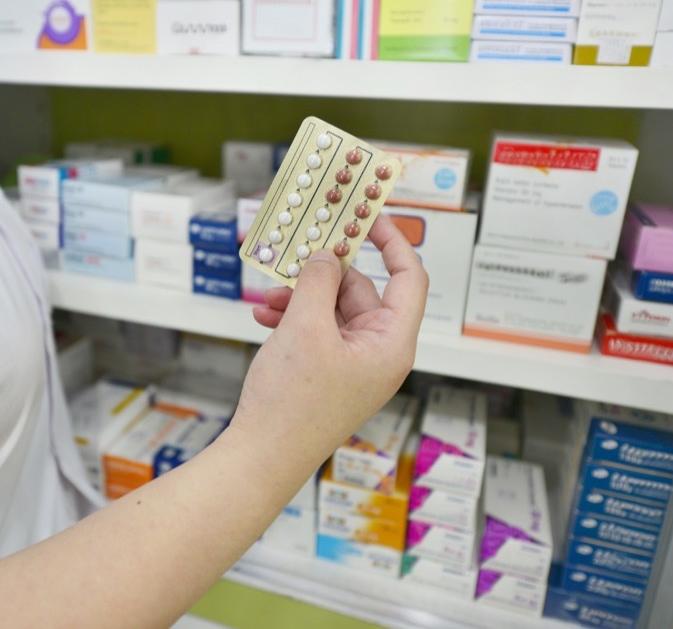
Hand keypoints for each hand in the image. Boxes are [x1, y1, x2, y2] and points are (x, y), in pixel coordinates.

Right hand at [229, 214, 428, 468]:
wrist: (262, 457)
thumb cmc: (291, 403)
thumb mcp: (305, 327)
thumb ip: (320, 281)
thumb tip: (328, 255)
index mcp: (392, 344)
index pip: (410, 279)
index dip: (394, 242)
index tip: (370, 216)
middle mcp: (380, 354)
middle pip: (363, 292)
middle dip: (324, 275)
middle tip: (294, 257)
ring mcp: (355, 367)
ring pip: (334, 311)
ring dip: (302, 298)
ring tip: (267, 299)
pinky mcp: (330, 375)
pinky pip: (319, 332)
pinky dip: (295, 319)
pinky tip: (265, 317)